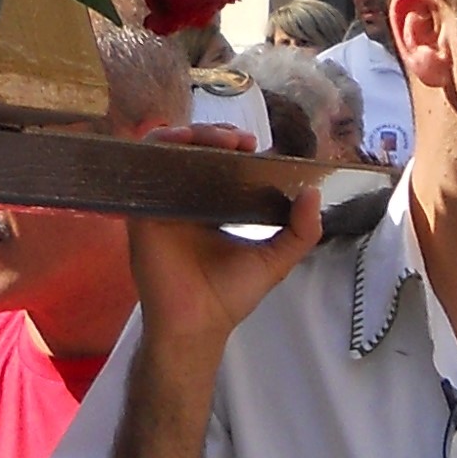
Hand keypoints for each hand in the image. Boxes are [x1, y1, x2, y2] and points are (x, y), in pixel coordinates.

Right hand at [124, 125, 323, 358]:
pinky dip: (159, 144)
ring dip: (192, 133)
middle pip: (194, 149)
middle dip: (217, 134)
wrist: (198, 325)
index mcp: (211, 205)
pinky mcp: (142, 209)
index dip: (232, 144)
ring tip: (219, 139)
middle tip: (241, 141)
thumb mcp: (275, 260)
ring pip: (169, 150)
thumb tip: (314, 193)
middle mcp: (184, 198)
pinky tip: (179, 141)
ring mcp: (161, 201)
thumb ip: (301, 232)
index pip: (217, 161)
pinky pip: (143, 166)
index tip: (254, 144)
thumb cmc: (229, 296)